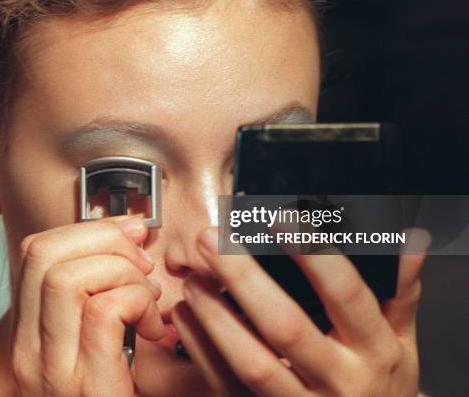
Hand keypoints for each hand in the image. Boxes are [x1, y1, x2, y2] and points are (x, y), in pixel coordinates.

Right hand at [10, 215, 164, 396]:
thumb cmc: (113, 389)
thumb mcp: (94, 336)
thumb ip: (100, 289)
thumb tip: (130, 234)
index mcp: (31, 331)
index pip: (36, 251)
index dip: (88, 227)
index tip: (130, 232)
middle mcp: (30, 352)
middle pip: (47, 256)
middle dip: (107, 242)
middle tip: (143, 266)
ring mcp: (54, 373)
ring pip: (70, 279)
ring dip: (124, 274)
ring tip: (148, 301)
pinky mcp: (88, 389)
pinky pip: (103, 314)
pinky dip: (137, 303)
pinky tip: (155, 327)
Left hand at [172, 227, 428, 395]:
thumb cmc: (382, 385)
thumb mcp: (404, 342)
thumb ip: (401, 291)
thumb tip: (409, 240)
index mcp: (374, 351)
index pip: (346, 295)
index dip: (313, 254)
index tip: (281, 217)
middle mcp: (339, 380)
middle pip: (286, 327)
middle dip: (244, 279)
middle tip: (213, 239)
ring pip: (252, 362)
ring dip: (215, 315)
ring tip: (192, 275)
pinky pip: (227, 387)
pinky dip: (202, 349)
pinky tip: (186, 314)